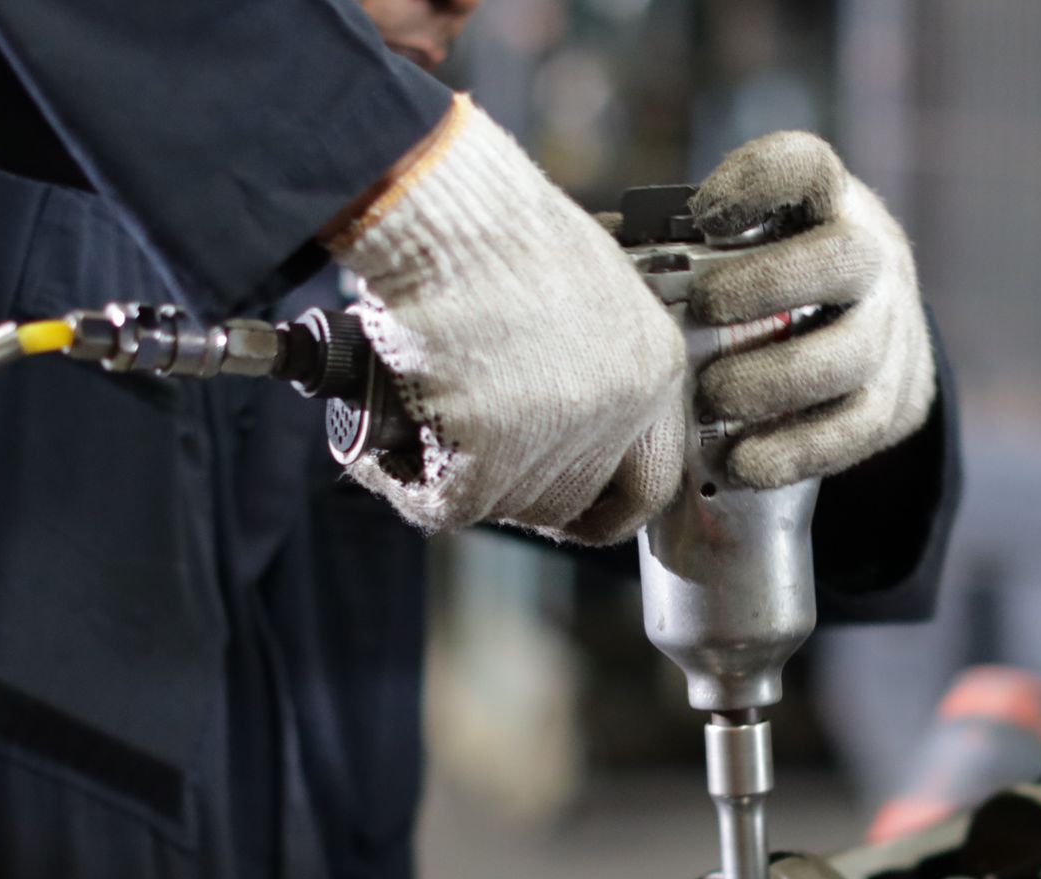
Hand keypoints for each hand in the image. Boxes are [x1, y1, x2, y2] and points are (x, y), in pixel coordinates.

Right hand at [329, 96, 685, 543]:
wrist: (443, 208)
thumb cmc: (496, 224)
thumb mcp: (582, 286)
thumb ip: (588, 356)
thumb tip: (549, 403)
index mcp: (655, 363)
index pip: (650, 481)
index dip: (601, 504)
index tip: (570, 509)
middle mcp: (623, 407)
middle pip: (570, 501)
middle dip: (515, 491)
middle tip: (468, 461)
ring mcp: (561, 433)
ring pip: (504, 504)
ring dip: (455, 478)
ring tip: (416, 422)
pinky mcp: (493, 453)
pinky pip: (444, 502)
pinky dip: (405, 481)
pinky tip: (385, 448)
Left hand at [688, 132, 935, 488]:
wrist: (877, 347)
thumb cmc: (776, 283)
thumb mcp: (750, 245)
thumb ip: (681, 243)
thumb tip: (593, 253)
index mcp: (828, 203)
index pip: (807, 167)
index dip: (760, 181)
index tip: (705, 214)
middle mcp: (873, 258)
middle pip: (844, 258)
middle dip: (770, 284)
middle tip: (704, 308)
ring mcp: (892, 332)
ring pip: (852, 353)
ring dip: (776, 380)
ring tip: (713, 400)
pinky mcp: (895, 402)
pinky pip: (853, 430)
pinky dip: (794, 451)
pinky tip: (742, 465)